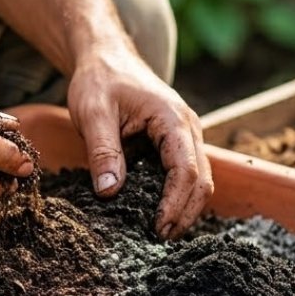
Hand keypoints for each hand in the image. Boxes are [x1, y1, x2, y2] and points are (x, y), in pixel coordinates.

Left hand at [67, 44, 213, 238]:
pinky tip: (159, 213)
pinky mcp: (176, 142)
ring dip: (184, 207)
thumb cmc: (99, 80)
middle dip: (185, 213)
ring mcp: (185, 135)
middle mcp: (187, 127)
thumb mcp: (93, 113)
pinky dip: (178, 196)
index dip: (175, 204)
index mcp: (172, 118)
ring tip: (160, 232)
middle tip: (159, 239)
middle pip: (201, 180)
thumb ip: (102, 151)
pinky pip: (185, 173)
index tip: (156, 227)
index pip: (186, 170)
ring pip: (198, 179)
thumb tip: (110, 192)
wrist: (105, 56)